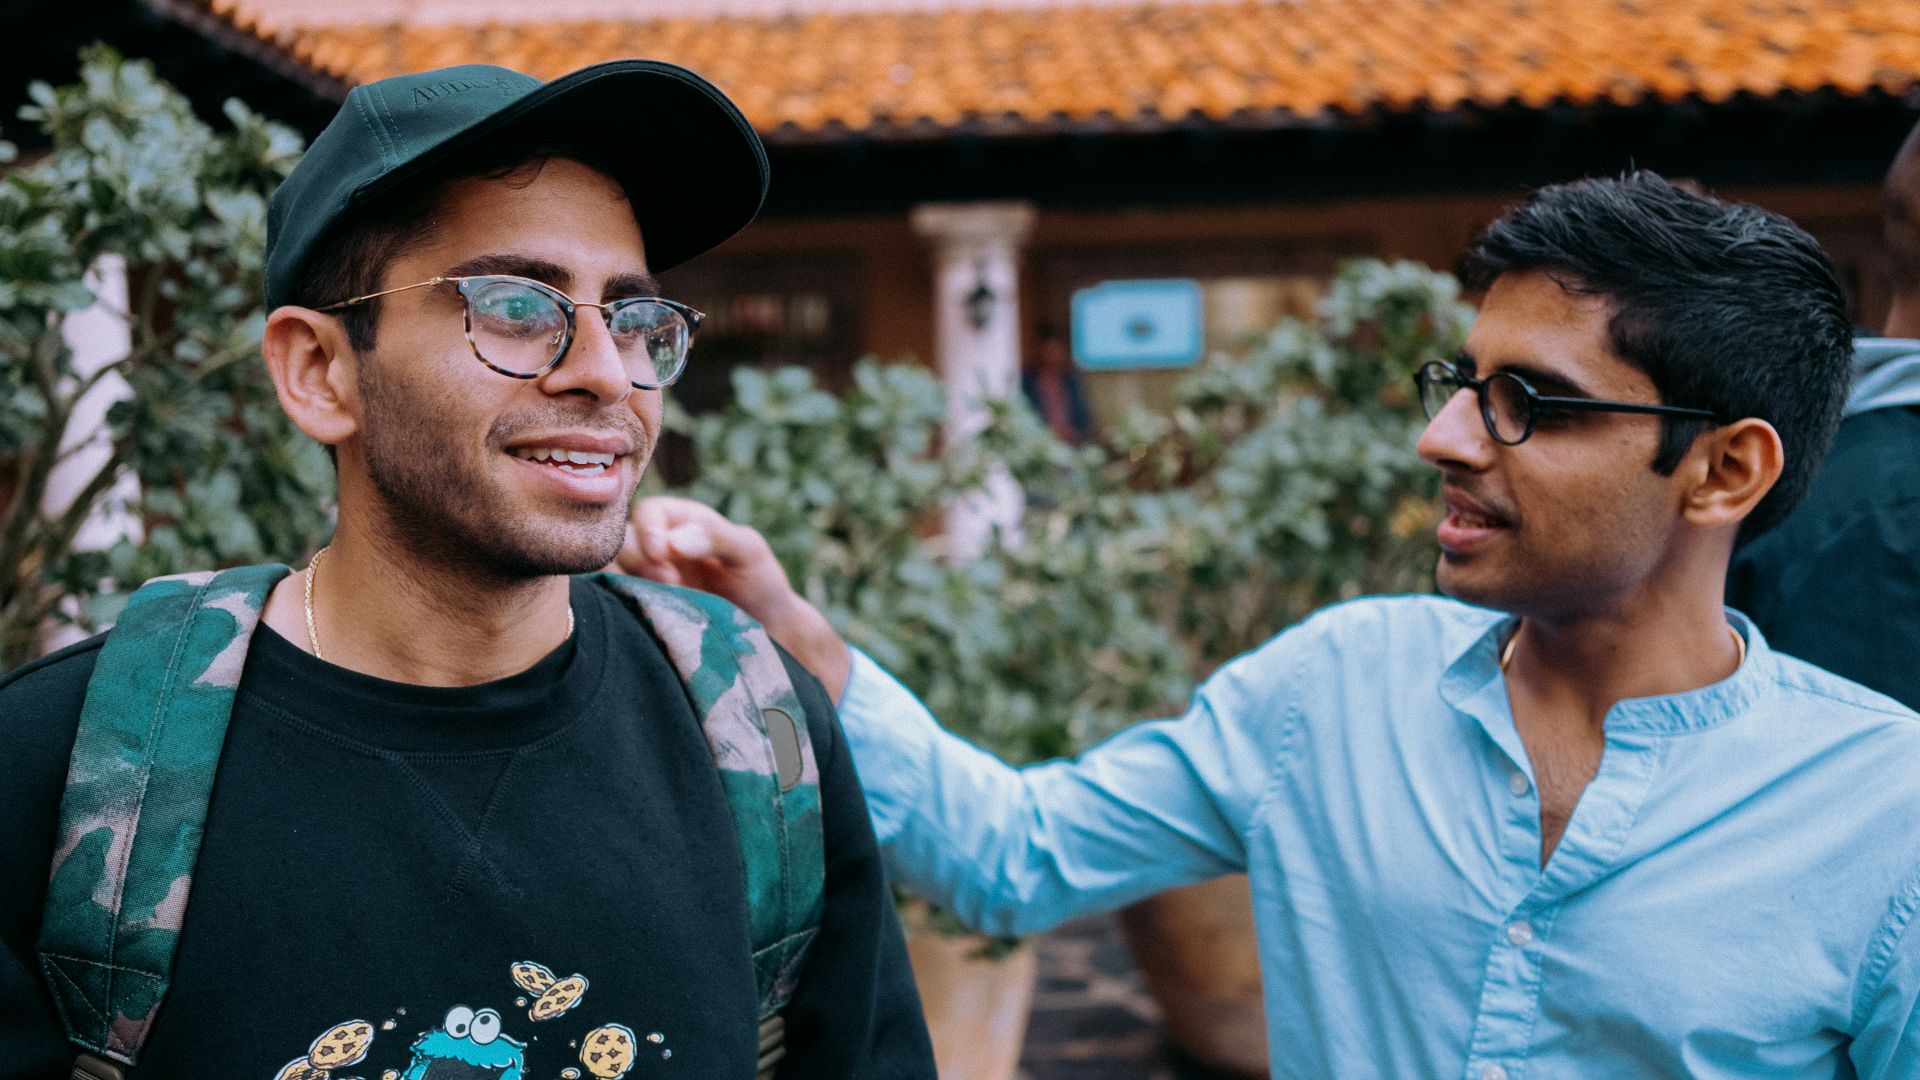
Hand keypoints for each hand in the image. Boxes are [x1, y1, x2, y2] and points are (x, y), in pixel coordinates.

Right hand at [616, 496, 851, 697]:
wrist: (767, 634)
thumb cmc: (760, 583)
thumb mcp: (749, 552)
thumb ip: (716, 537)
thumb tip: (672, 541)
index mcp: (680, 522)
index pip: (648, 512)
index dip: (648, 529)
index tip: (661, 554)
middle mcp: (656, 549)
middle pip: (620, 542)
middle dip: (635, 560)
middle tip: (668, 584)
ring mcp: (644, 582)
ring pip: (607, 574)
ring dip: (623, 586)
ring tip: (658, 604)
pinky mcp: (640, 613)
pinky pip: (614, 607)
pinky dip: (620, 610)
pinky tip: (645, 620)